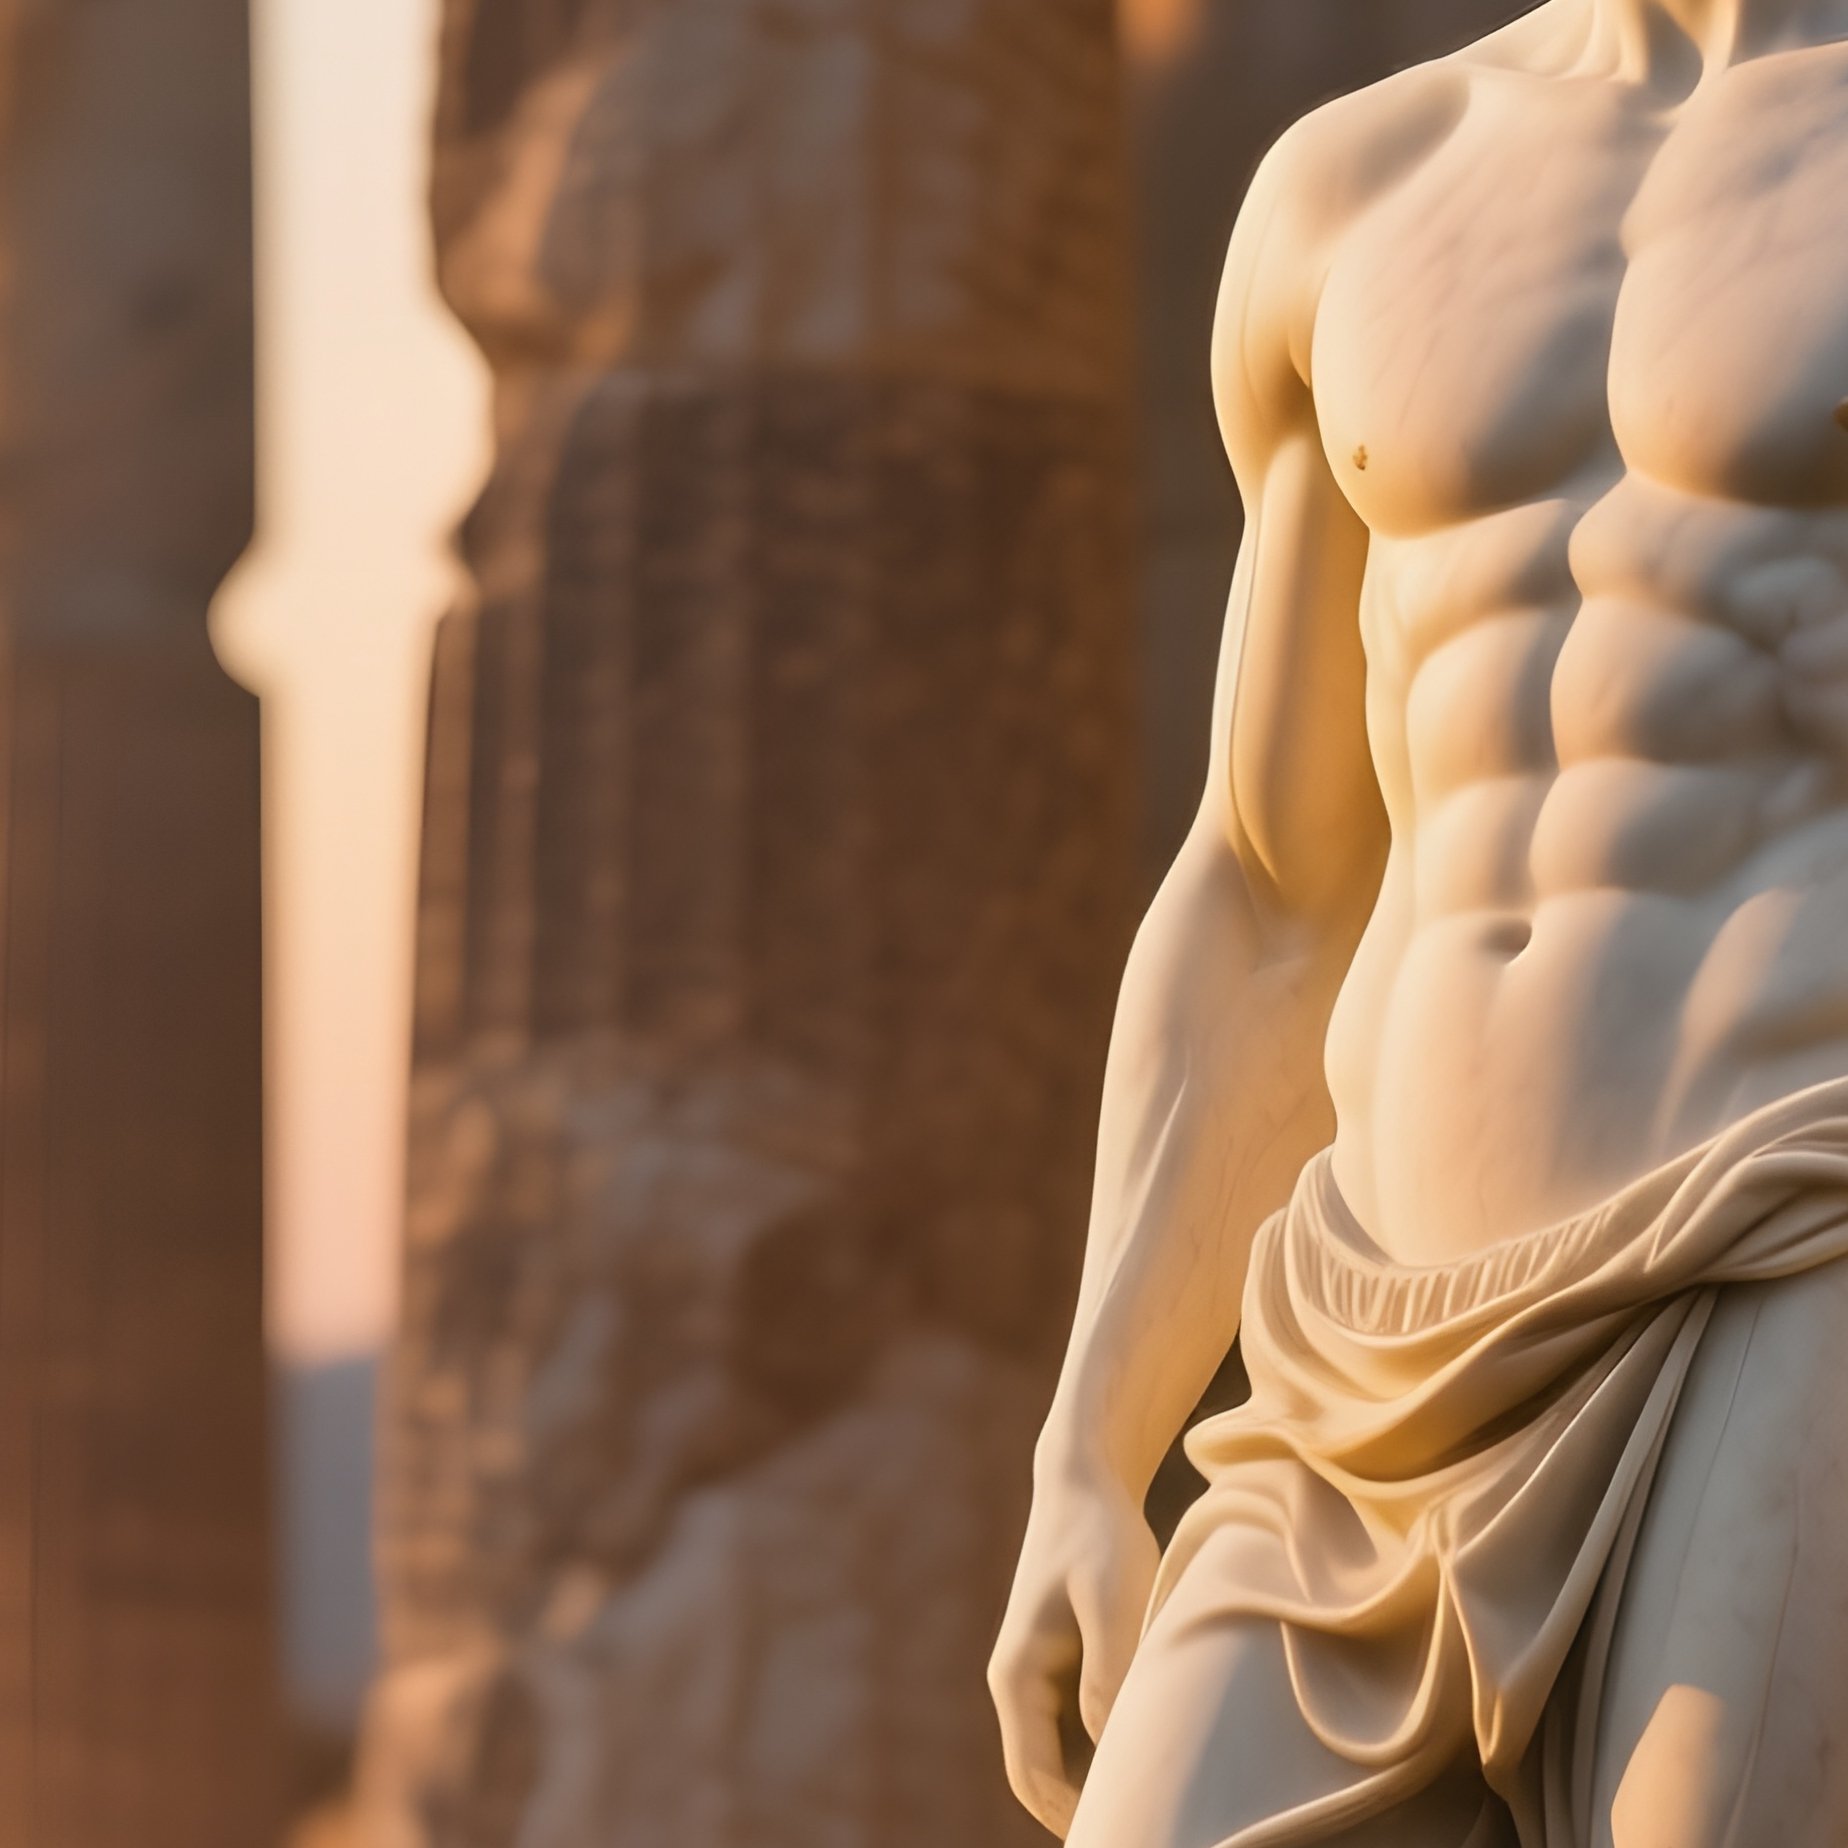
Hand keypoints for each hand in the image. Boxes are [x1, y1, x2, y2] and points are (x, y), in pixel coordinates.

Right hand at [987, 1461, 1160, 1837]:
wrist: (1085, 1481)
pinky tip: (1150, 1748)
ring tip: (1156, 1799)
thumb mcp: (1110, 1599)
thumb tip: (1109, 1746)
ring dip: (1096, 1781)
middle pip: (1041, 1776)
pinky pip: (1076, 1727)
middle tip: (1146, 1825)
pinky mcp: (1062, 1660)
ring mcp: (1038, 1672)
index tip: (1125, 1834)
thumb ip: (1107, 1673)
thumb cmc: (1100, 1535)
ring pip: (1061, 1754)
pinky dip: (1104, 1749)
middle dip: (1083, 1810)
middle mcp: (1017, 1682)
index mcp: (1016, 1676)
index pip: (1032, 1778)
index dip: (1073, 1820)